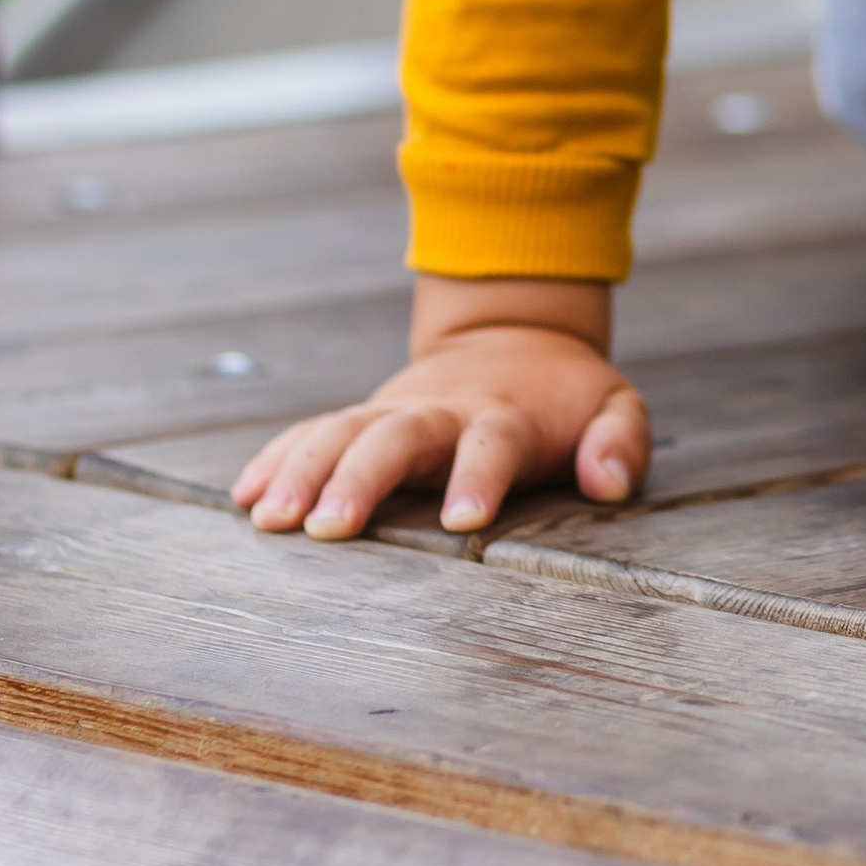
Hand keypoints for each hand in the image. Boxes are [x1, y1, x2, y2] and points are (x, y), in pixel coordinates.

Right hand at [232, 276, 648, 541]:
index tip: (463, 522)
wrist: (514, 336)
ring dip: (303, 472)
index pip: (493, 445)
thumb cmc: (567, 396)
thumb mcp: (615, 407)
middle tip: (327, 529)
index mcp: (506, 415)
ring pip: (342, 432)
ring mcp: (396, 410)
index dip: (480, 479)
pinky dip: (278, 457)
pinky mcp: (365, 417)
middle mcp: (442, 411)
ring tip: (268, 520)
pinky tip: (244, 495)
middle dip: (360, 479)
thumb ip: (621, 441)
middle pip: (397, 438)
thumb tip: (611, 480)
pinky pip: (313, 431)